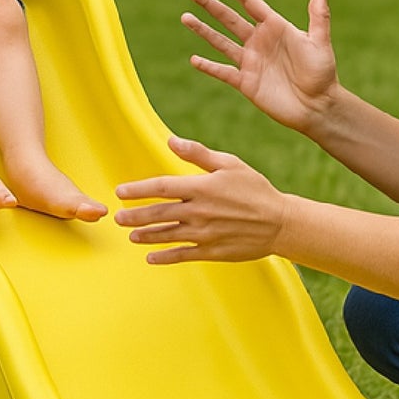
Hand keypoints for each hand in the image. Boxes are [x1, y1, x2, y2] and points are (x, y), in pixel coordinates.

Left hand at [114, 136, 284, 264]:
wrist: (281, 223)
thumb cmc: (254, 189)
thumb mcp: (229, 164)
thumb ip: (198, 154)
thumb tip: (170, 140)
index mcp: (202, 187)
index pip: (162, 187)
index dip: (139, 189)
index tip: (120, 192)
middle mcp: (200, 212)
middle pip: (160, 214)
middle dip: (135, 216)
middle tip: (117, 218)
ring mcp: (206, 234)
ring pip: (168, 235)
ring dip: (146, 236)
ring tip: (130, 236)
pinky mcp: (213, 251)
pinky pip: (184, 255)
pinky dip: (165, 257)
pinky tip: (151, 258)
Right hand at [183, 0, 337, 134]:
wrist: (318, 106)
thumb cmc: (323, 73)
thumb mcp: (320, 41)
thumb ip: (318, 14)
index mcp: (274, 27)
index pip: (248, 2)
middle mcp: (258, 41)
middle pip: (229, 18)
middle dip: (210, 5)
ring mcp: (250, 61)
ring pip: (220, 41)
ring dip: (203, 30)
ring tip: (185, 17)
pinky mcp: (245, 82)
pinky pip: (222, 72)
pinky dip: (208, 66)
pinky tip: (194, 59)